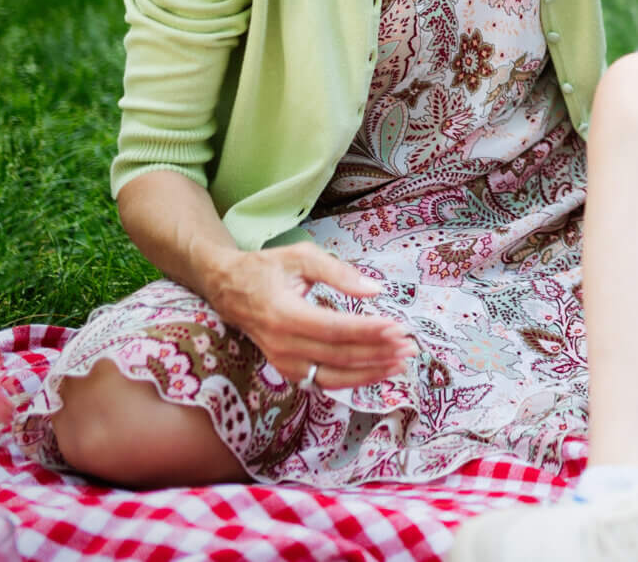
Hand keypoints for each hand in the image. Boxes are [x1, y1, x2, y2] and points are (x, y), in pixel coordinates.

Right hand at [202, 244, 414, 389]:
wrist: (228, 289)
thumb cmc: (267, 268)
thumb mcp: (301, 257)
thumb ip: (339, 272)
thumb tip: (375, 290)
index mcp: (283, 314)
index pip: (333, 329)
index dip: (367, 330)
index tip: (397, 327)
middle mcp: (282, 345)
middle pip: (338, 356)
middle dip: (377, 352)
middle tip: (409, 345)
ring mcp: (283, 362)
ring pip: (333, 377)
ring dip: (370, 372)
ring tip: (402, 362)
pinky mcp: (288, 370)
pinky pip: (324, 381)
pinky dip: (353, 379)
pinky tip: (379, 370)